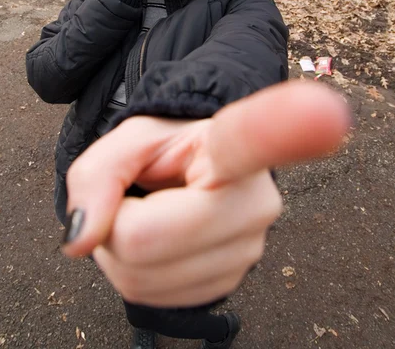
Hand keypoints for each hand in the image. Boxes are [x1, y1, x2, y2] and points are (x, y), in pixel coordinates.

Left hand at [62, 81, 348, 306]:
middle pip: (143, 241)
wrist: (189, 175)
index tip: (326, 110)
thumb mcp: (123, 143)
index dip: (287, 126)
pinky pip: (149, 298)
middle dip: (116, 223)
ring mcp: (248, 250)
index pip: (255, 139)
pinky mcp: (229, 283)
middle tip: (138, 195)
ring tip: (152, 214)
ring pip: (139, 278)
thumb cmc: (163, 150)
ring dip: (122, 249)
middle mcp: (254, 202)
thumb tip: (83, 238)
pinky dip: (136, 271)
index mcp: (232, 149)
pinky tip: (162, 241)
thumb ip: (94, 178)